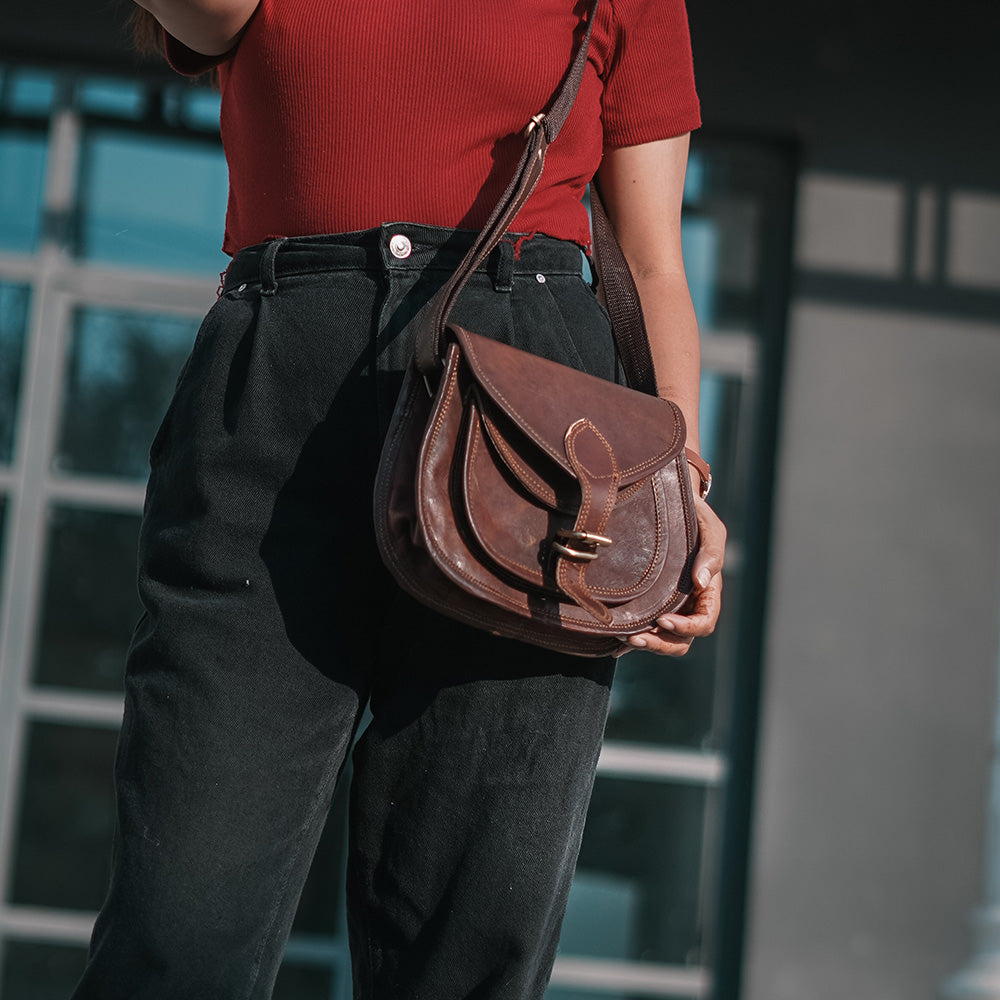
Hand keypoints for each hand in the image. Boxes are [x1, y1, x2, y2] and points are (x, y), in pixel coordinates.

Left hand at [620, 495, 725, 656]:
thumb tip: (702, 582)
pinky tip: (613, 644)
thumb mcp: (710, 527)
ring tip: (622, 637)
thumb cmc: (694, 515)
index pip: (703, 623)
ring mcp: (668, 606)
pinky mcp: (648, 603)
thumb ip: (712, 553)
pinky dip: (629, 641)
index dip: (686, 628)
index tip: (663, 620)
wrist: (668, 500)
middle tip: (635, 638)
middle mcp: (688, 605)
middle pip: (681, 640)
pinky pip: (642, 629)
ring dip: (644, 644)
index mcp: (707, 593)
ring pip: (661, 639)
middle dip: (660, 644)